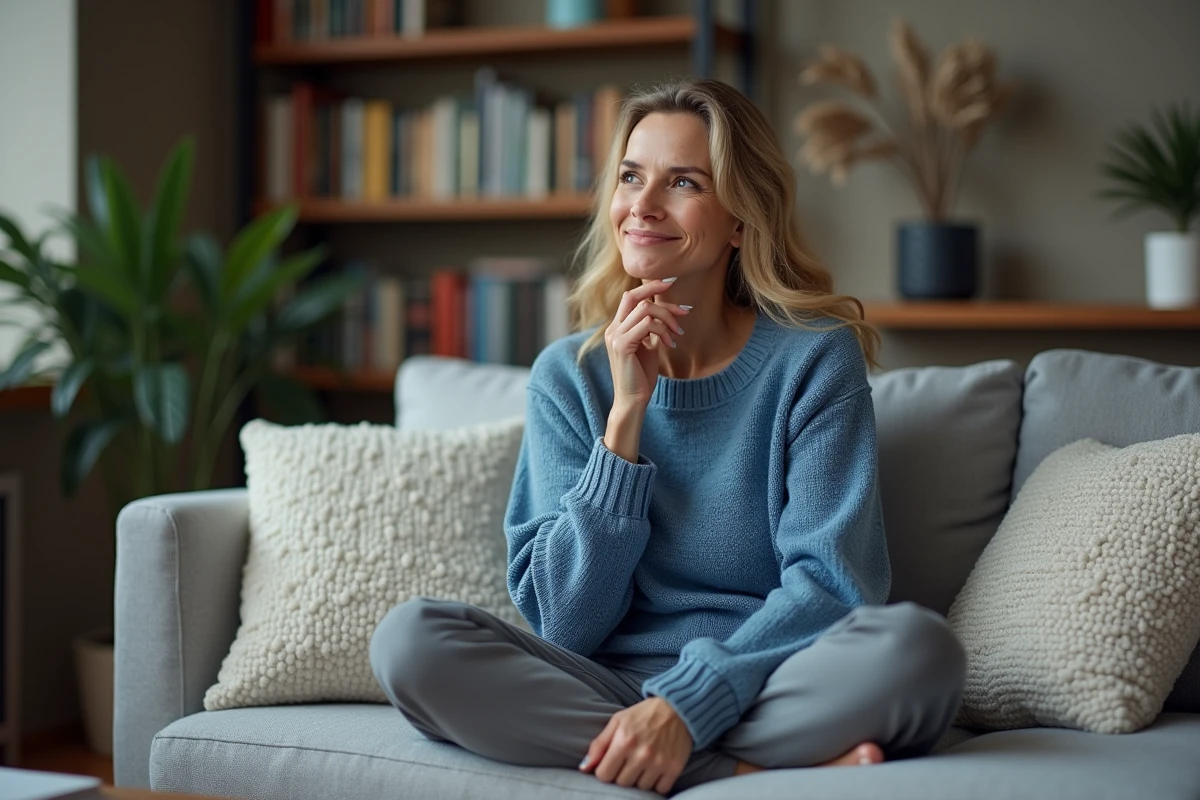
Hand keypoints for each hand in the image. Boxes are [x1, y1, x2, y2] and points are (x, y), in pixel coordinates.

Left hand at [579, 696, 692, 794]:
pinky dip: (656, 783)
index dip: (605, 771)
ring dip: (639, 779)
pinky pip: (660, 790)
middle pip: (622, 784)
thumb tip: (584, 768)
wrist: (678, 707)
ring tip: (642, 764)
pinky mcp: (674, 768)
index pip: (604, 775)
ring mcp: (659, 763)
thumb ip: (598, 745)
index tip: (611, 764)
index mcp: (624, 741)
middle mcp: (641, 754)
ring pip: (640, 789)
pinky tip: (655, 770)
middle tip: (628, 763)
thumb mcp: (617, 721)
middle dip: (621, 775)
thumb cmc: (644, 714)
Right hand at [604, 279, 690, 409]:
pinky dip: (662, 330)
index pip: (630, 297)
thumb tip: (665, 314)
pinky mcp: (621, 345)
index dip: (650, 287)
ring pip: (644, 309)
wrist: (632, 400)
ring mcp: (615, 336)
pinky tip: (670, 344)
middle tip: (684, 308)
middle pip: (634, 296)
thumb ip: (651, 330)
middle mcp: (612, 329)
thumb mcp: (648, 347)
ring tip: (678, 334)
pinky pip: (646, 324)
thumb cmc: (641, 376)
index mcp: (617, 328)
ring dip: (667, 318)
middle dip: (660, 295)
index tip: (671, 284)